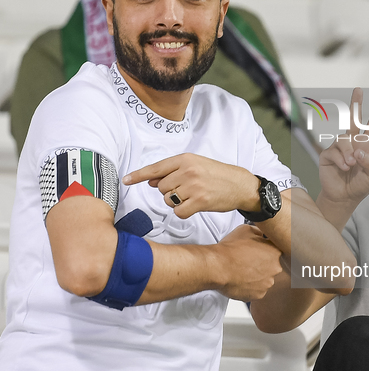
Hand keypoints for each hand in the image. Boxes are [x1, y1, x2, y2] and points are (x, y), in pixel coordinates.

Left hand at [122, 153, 259, 217]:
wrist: (240, 185)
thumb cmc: (217, 175)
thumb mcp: (196, 165)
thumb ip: (173, 171)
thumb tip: (151, 181)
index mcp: (185, 159)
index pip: (156, 168)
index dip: (139, 175)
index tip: (126, 180)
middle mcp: (187, 171)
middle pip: (161, 188)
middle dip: (170, 191)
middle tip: (188, 189)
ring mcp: (193, 186)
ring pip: (168, 200)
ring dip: (177, 202)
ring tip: (194, 196)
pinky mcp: (199, 201)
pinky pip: (178, 211)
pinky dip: (184, 211)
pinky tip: (196, 205)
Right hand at [210, 224, 282, 300]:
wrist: (218, 267)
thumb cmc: (230, 250)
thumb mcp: (247, 230)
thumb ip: (259, 232)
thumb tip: (262, 234)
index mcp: (276, 252)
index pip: (278, 250)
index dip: (268, 250)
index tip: (261, 251)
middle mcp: (275, 269)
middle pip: (273, 266)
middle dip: (263, 264)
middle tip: (250, 261)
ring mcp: (267, 283)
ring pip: (265, 279)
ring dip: (257, 276)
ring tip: (243, 270)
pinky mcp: (258, 295)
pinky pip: (257, 290)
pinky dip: (251, 286)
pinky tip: (242, 279)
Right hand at [319, 88, 368, 206]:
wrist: (345, 197)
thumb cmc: (361, 185)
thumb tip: (359, 150)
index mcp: (365, 146)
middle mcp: (351, 143)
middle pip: (353, 119)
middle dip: (356, 104)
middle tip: (358, 89)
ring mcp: (339, 148)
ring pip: (344, 139)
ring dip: (349, 152)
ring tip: (351, 165)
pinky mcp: (327, 155)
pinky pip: (333, 151)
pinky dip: (341, 160)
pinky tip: (345, 168)